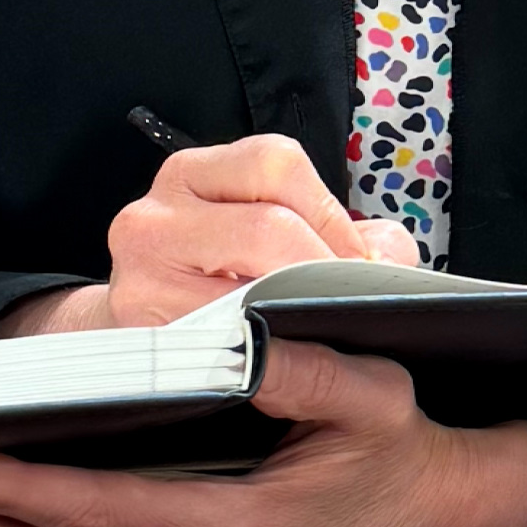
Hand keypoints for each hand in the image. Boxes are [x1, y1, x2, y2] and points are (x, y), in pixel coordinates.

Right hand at [0, 134, 421, 335]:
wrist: (136, 335)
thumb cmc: (226, 277)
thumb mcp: (279, 230)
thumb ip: (349, 235)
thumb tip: (392, 263)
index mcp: (192, 172)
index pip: (277, 166)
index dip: (332, 216)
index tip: (363, 264)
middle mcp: (152, 215)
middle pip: (266, 229)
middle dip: (323, 269)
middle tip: (351, 304)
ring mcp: (135, 278)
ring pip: (242, 294)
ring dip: (294, 318)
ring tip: (321, 332)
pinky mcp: (134, 340)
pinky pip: (212, 346)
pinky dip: (256, 354)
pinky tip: (281, 360)